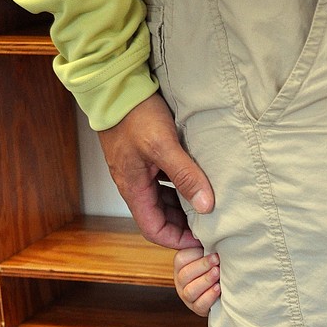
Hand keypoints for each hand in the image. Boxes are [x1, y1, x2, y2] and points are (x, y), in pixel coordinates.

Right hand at [98, 94, 214, 248]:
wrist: (115, 86)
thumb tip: (206, 206)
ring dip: (183, 207)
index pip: (154, 230)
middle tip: (211, 225)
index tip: (202, 240)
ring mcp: (139, 172)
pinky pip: (163, 182)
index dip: (177, 240)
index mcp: (134, 189)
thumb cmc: (135, 114)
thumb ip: (185, 176)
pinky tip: (197, 181)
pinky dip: (180, 187)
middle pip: (160, 218)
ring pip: (163, 201)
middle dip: (184, 226)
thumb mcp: (163, 146)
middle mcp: (134, 185)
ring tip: (208, 206)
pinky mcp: (144, 159)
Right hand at [174, 242, 220, 314]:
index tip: (214, 251)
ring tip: (218, 273)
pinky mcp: (196, 308)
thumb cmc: (217, 266)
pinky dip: (209, 296)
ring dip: (205, 281)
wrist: (225, 288)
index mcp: (181, 265)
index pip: (182, 259)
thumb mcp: (209, 254)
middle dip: (202, 266)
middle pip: (185, 274)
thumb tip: (211, 232)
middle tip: (217, 260)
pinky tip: (218, 288)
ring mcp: (187, 296)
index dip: (196, 255)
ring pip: (190, 290)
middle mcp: (181, 281)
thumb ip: (206, 246)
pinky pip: (200, 304)